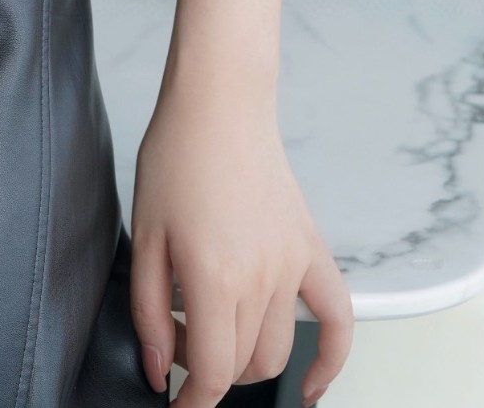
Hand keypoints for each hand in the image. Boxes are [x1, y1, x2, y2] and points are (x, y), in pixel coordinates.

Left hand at [128, 82, 352, 405]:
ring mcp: (293, 265)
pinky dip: (331, 359)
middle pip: (244, 366)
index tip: (175, 405)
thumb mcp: (144, 236)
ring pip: (279, 350)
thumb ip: (148, 313)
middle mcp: (261, 279)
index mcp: (214, 277)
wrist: (220, 105)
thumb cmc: (177, 157)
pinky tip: (313, 384)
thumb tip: (159, 371)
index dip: (190, 402)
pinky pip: (338, 317)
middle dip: (210, 373)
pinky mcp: (310, 248)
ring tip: (216, 338)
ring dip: (248, 363)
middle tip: (180, 346)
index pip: (212, 374)